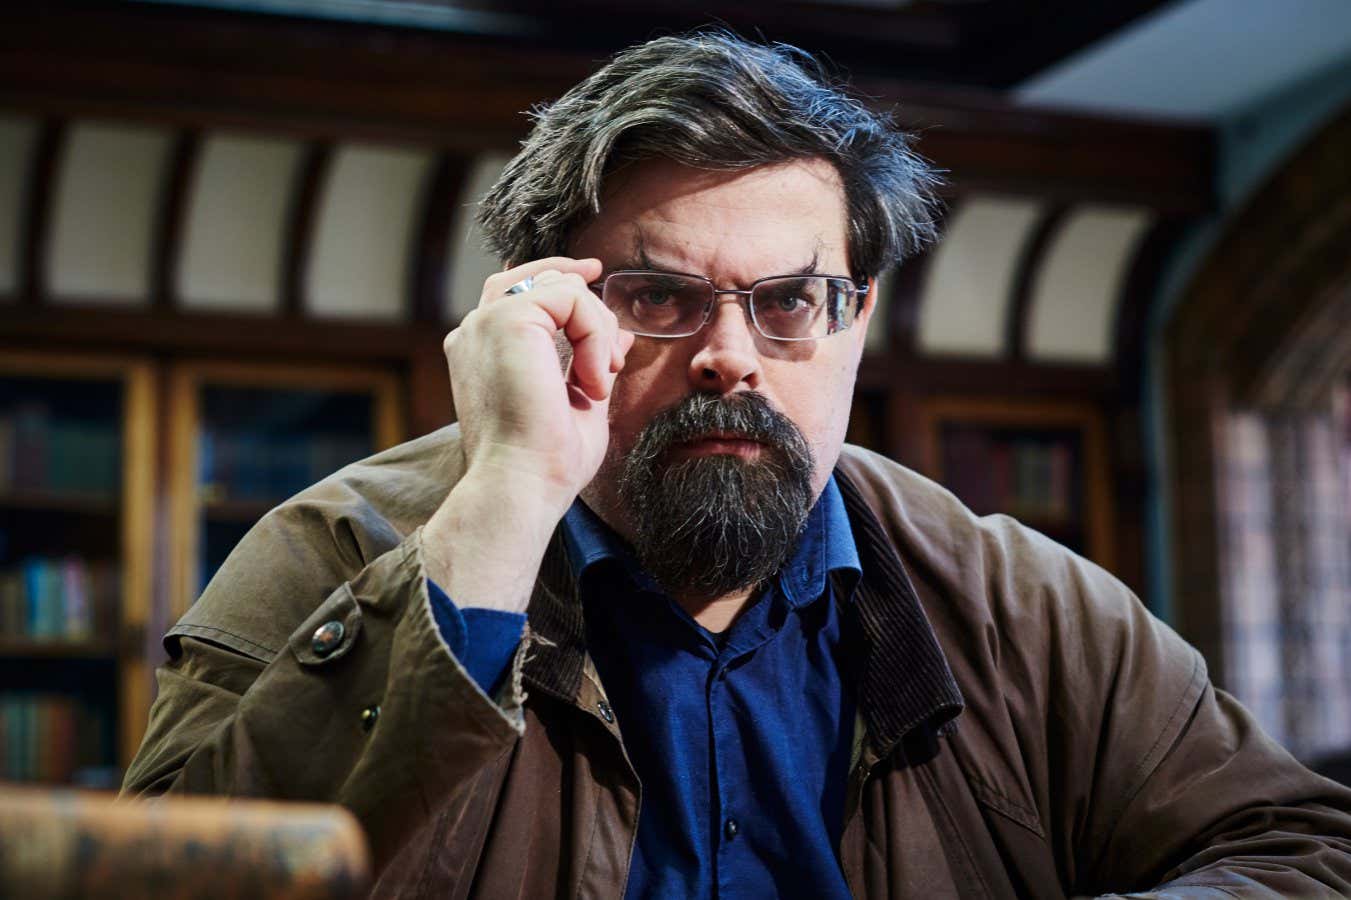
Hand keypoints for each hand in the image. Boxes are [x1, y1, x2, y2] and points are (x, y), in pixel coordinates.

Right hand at [443, 257, 633, 511]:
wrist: (522, 483)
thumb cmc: (545, 460)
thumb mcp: (576, 403)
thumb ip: (589, 363)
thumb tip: (621, 337)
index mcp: (481, 352)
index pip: (514, 292)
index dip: (557, 276)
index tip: (594, 275)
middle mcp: (476, 332)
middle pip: (537, 278)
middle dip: (587, 299)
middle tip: (616, 354)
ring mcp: (487, 322)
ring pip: (563, 287)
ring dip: (598, 333)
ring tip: (598, 384)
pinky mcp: (509, 318)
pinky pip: (572, 297)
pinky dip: (596, 337)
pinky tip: (592, 382)